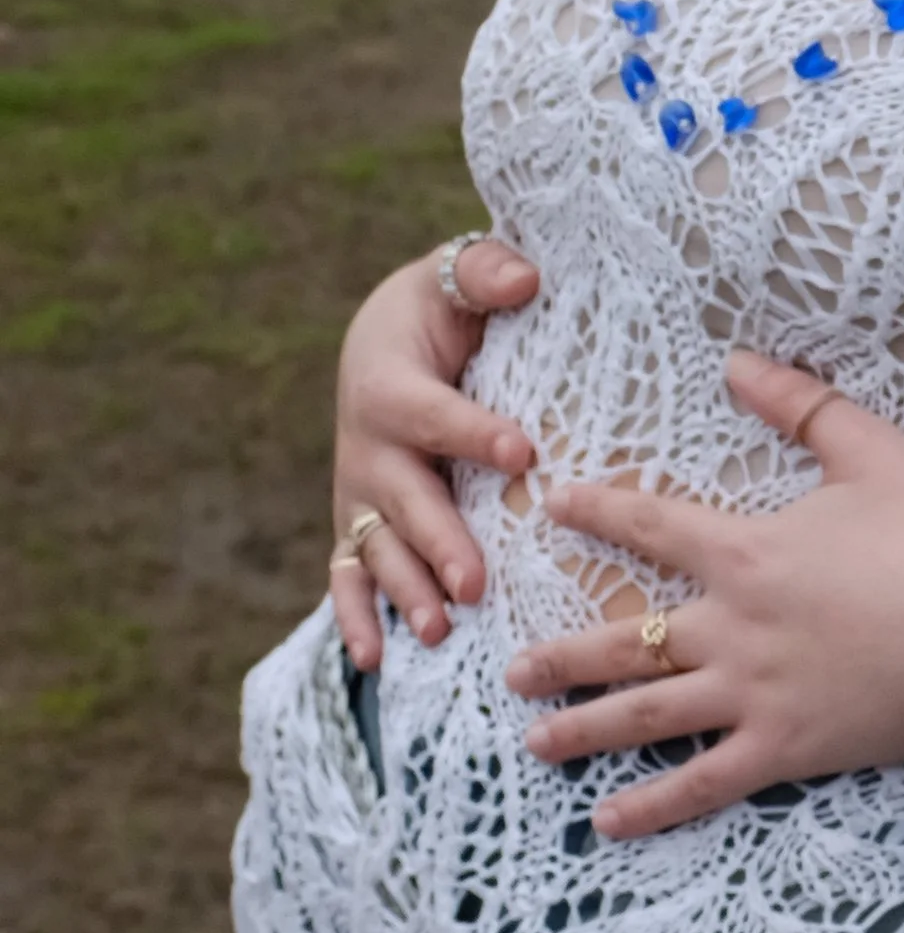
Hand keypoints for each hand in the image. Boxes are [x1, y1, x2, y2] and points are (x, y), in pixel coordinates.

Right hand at [332, 241, 540, 668]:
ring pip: (377, 548)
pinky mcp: (358, 524)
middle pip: (403, 499)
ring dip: (404, 591)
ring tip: (437, 630)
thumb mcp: (454, 277)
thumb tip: (525, 276)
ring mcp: (359, 492)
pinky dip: (354, 618)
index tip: (523, 452)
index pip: (435, 413)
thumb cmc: (435, 310)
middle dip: (439, 542)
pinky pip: (348, 575)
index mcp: (390, 383)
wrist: (381, 340)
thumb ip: (486, 273)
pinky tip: (374, 659)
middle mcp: (366, 445)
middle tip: (475, 584)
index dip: (475, 432)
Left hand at [505, 353, 903, 838]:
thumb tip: (737, 360)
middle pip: (623, 638)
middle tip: (510, 670)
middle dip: (561, 655)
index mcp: (747, 551)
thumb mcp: (870, 451)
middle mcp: (731, 626)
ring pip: (645, 714)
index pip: (651, 526)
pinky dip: (653, 805)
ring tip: (532, 742)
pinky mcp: (786, 747)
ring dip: (582, 729)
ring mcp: (753, 693)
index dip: (597, 512)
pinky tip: (607, 822)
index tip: (551, 509)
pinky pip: (704, 781)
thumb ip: (799, 404)